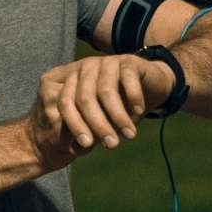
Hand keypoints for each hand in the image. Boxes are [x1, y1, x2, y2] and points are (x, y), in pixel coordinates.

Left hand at [25, 55, 174, 170]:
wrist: (147, 86)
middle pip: (84, 98)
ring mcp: (104, 62)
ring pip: (105, 91)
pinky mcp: (127, 61)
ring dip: (118, 116)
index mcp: (67, 80)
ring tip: (129, 135)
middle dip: (98, 125)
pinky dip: (133, 97)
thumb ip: (84, 133)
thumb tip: (75, 150)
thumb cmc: (114, 107)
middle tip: (112, 145)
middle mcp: (83, 68)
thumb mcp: (96, 122)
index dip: (74, 125)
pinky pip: (127, 79)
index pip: (64, 103)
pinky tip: (139, 112)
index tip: (86, 146)